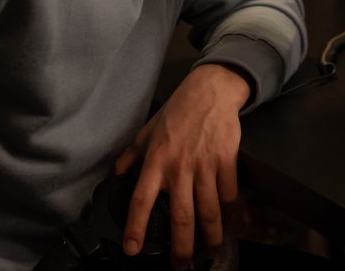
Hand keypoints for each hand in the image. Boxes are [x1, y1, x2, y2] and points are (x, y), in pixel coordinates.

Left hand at [114, 63, 250, 269]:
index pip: (141, 200)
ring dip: (211, 236)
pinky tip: (227, 218)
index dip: (135, 228)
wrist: (210, 91)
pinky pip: (229, 193)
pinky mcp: (227, 160)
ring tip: (209, 249)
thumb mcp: (146, 132)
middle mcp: (180, 167)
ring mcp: (206, 165)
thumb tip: (115, 175)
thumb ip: (130, 156)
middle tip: (180, 265)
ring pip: (209, 211)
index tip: (133, 248)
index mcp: (156, 161)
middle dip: (181, 247)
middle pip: (182, 217)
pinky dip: (229, 209)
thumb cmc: (177, 111)